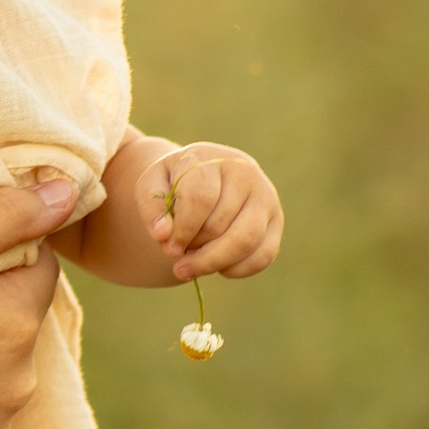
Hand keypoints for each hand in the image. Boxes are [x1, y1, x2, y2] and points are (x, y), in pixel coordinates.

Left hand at [150, 144, 282, 283]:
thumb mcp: (153, 185)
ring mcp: (265, 196)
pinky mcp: (276, 221)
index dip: (182, 230)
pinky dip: (237, 270)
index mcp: (210, 158)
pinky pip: (263, 255)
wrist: (205, 177)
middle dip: (194, 249)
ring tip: (192, 268)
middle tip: (178, 257)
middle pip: (220, 224)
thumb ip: (151, 207)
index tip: (168, 247)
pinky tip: (218, 267)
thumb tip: (163, 236)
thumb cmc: (176, 183)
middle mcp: (244, 173)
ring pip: (245, 241)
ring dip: (214, 263)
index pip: (201, 198)